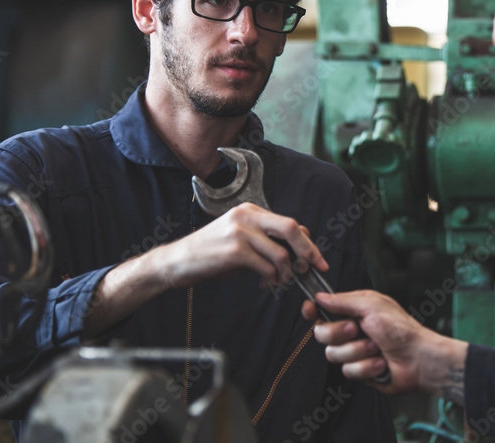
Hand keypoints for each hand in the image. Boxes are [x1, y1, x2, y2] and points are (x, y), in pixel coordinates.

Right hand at [86, 203, 325, 337]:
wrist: (176, 262)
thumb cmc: (211, 254)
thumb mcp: (242, 240)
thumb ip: (267, 239)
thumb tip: (300, 244)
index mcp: (251, 210)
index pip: (290, 223)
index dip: (308, 243)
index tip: (317, 260)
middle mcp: (247, 216)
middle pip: (291, 229)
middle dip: (308, 252)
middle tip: (313, 270)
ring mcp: (239, 231)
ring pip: (280, 253)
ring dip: (286, 273)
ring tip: (278, 281)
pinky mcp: (233, 250)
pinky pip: (266, 266)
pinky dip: (271, 279)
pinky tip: (264, 283)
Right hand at [303, 290, 468, 402]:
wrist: (418, 358)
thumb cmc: (400, 329)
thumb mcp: (371, 306)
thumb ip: (343, 301)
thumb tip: (320, 297)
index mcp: (354, 311)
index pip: (323, 310)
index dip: (313, 310)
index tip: (310, 310)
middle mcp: (351, 330)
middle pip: (321, 333)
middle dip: (339, 333)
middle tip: (357, 329)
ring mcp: (354, 351)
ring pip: (333, 355)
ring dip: (358, 351)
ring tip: (377, 348)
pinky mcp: (359, 370)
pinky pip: (348, 371)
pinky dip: (367, 367)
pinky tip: (381, 363)